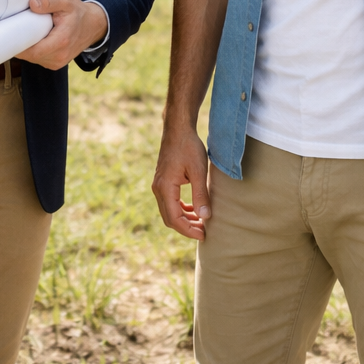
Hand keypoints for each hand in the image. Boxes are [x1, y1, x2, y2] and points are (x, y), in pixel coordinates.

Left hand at [19, 0, 106, 69]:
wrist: (94, 25)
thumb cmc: (79, 13)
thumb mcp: (65, 2)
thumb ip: (49, 3)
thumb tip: (32, 4)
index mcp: (61, 41)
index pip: (33, 52)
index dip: (18, 47)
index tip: (9, 37)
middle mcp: (60, 56)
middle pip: (31, 56)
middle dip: (20, 46)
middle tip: (13, 32)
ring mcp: (58, 62)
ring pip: (34, 59)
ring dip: (27, 49)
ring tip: (24, 35)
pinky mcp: (57, 64)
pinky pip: (39, 60)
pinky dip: (34, 52)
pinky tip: (33, 41)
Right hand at [152, 125, 210, 239]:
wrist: (178, 129)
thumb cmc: (188, 147)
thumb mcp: (198, 171)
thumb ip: (200, 195)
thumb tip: (205, 217)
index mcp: (165, 188)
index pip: (174, 218)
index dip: (189, 230)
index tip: (204, 235)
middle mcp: (158, 188)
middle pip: (169, 218)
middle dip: (186, 228)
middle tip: (204, 232)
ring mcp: (159, 185)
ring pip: (169, 211)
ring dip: (184, 220)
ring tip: (201, 223)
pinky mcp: (163, 181)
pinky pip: (170, 202)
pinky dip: (181, 210)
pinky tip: (194, 210)